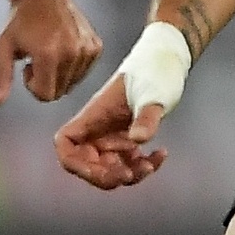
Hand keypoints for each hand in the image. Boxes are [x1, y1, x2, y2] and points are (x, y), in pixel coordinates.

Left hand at [0, 0, 101, 105]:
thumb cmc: (20, 19)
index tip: (28, 66)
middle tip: (38, 58)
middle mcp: (71, 54)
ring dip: (59, 73)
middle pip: (60, 92)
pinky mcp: (95, 46)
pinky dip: (73, 66)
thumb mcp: (3, 47)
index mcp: (48, 56)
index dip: (33, 86)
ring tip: (50, 50)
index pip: (46, 96)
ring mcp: (86, 50)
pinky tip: (62, 47)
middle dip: (46, 81)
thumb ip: (1, 77)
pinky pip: (84, 71)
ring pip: (72, 83)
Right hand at [54, 73, 167, 189]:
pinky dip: (144, 166)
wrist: (168, 58)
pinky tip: (161, 154)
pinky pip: (130, 162)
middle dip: (106, 176)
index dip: (74, 162)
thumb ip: (146, 117)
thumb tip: (137, 140)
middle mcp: (99, 128)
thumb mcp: (153, 93)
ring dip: (129, 175)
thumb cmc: (155, 70)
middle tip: (130, 174)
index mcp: (94, 115)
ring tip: (151, 165)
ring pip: (111, 168)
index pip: (66, 144)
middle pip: (87, 164)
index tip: (97, 168)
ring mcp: (114, 135)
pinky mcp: (130, 139)